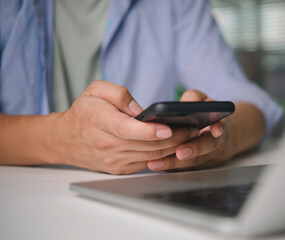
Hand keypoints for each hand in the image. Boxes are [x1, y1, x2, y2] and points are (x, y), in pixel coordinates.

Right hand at [48, 80, 198, 173]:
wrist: (67, 139)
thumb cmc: (84, 112)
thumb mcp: (95, 91)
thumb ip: (119, 94)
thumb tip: (141, 111)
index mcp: (100, 122)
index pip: (127, 130)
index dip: (149, 131)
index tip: (169, 128)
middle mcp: (107, 145)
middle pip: (145, 145)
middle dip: (173, 138)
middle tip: (193, 128)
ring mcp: (114, 160)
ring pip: (150, 156)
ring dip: (173, 148)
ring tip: (190, 135)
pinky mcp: (120, 168)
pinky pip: (146, 163)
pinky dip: (163, 155)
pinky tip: (176, 146)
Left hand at [147, 90, 237, 170]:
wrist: (217, 134)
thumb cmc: (206, 114)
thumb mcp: (203, 100)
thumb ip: (194, 98)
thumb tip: (181, 105)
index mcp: (218, 123)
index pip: (221, 125)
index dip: (218, 127)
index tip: (215, 130)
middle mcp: (216, 141)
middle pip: (208, 146)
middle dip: (194, 149)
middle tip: (180, 152)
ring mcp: (207, 156)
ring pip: (194, 161)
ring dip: (175, 162)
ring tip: (156, 163)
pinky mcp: (196, 165)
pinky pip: (183, 168)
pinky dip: (169, 167)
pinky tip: (154, 164)